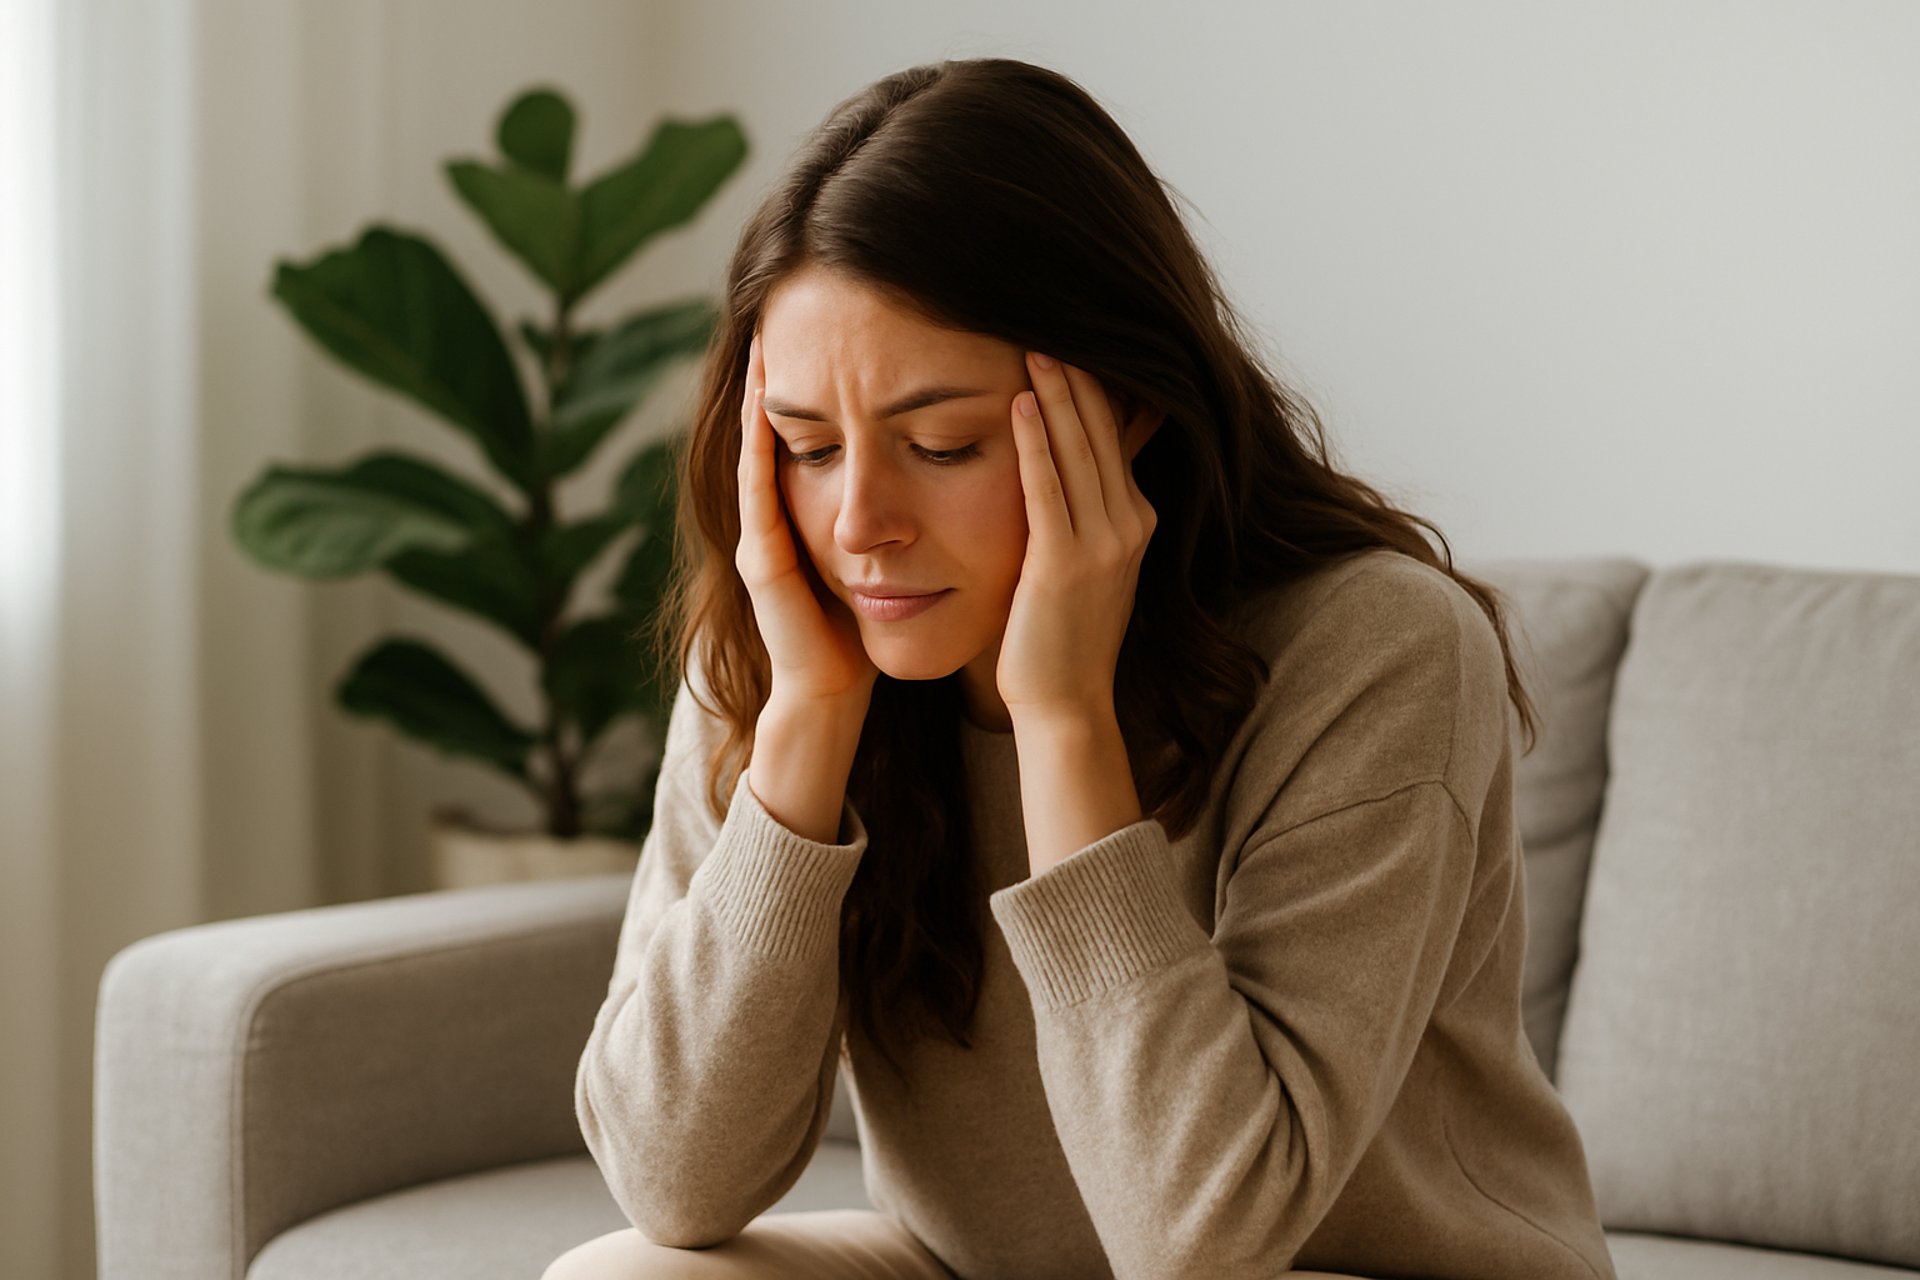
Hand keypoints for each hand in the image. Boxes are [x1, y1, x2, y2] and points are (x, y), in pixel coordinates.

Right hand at [734, 332, 879, 706]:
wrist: (838, 690)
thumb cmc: (876, 625)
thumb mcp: (898, 544)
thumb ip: (912, 497)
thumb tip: (973, 443)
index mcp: (813, 506)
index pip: (817, 424)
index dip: (821, 375)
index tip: (838, 320)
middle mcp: (781, 515)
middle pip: (781, 425)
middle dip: (785, 367)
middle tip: (783, 306)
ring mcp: (764, 535)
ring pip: (760, 448)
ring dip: (757, 395)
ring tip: (764, 336)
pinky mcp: (761, 560)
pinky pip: (756, 490)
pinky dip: (757, 447)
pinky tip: (762, 407)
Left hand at [997, 351, 1162, 726]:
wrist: (1065, 702)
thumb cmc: (1061, 634)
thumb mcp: (1086, 561)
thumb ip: (1085, 507)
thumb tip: (1074, 465)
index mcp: (1135, 519)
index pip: (1115, 433)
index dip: (1093, 384)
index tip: (1070, 338)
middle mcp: (1130, 524)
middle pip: (1102, 430)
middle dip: (1077, 375)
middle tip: (1049, 320)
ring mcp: (1103, 545)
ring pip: (1079, 450)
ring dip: (1056, 394)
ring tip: (1034, 344)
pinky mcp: (1065, 565)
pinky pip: (1048, 490)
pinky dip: (1034, 444)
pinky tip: (1019, 404)